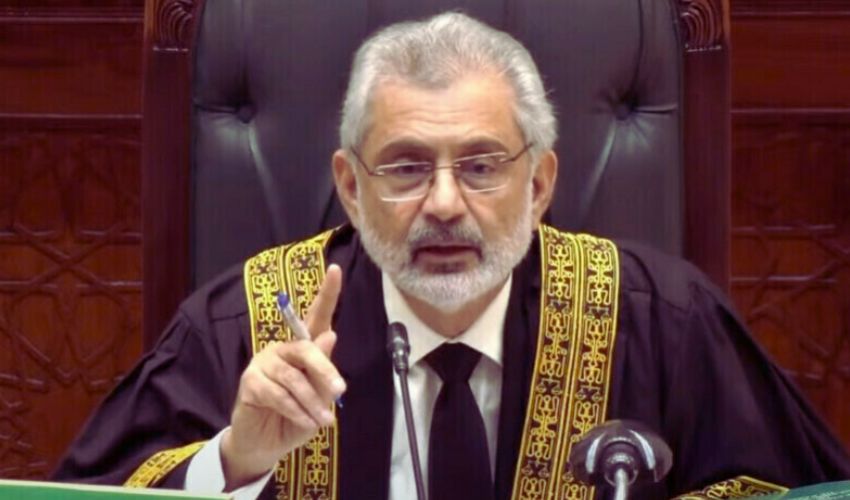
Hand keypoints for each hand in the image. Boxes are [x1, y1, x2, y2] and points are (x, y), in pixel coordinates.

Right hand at [221, 264, 345, 488]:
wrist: (267, 444)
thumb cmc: (298, 417)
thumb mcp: (320, 398)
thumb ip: (324, 371)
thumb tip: (329, 335)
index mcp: (302, 348)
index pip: (316, 316)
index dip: (327, 293)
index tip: (336, 269)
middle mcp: (282, 349)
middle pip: (305, 348)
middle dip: (325, 371)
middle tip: (340, 391)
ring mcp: (263, 363)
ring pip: (294, 378)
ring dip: (312, 402)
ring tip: (323, 420)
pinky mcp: (250, 382)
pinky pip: (279, 394)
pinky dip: (296, 410)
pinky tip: (304, 421)